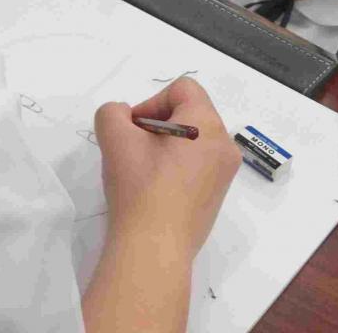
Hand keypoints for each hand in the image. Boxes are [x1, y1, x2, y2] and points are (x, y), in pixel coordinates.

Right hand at [94, 77, 241, 259]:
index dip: (152, 102)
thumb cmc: (140, 187)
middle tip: (134, 149)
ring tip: (143, 170)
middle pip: (189, 113)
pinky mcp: (217, 195)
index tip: (135, 131)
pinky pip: (197, 164)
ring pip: (192, 140)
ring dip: (165, 146)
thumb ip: (112, 112)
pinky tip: (155, 189)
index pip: (182, 88)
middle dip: (157, 124)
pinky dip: (175, 166)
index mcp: (207, 125)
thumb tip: (127, 119)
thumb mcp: (114, 138)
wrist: (154, 248)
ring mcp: (224, 173)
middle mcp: (224, 145)